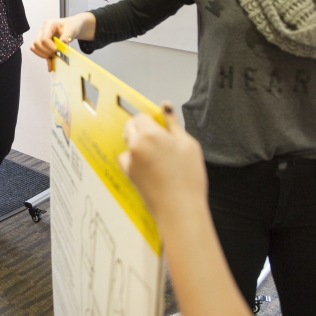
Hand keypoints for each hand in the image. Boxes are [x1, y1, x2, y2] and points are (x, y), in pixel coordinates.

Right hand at [29, 13, 94, 59]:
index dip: (51, 47)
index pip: (44, 38)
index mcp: (48, 24)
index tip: (59, 49)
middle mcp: (42, 30)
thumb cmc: (71, 25)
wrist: (73, 26)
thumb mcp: (71, 29)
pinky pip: (39, 52)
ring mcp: (41, 36)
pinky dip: (45, 59)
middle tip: (56, 52)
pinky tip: (51, 66)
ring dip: (43, 54)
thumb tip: (62, 43)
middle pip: (36, 43)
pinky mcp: (43, 43)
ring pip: (34, 48)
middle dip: (46, 51)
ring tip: (54, 55)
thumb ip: (66, 36)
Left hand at [118, 103, 206, 222]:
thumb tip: (166, 106)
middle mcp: (136, 145)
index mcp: (151, 134)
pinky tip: (151, 169)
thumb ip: (173, 123)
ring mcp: (130, 160)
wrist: (180, 209)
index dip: (150, 120)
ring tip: (158, 158)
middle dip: (140, 129)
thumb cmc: (188, 178)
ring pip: (128, 144)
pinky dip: (134, 160)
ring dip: (137, 145)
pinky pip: (126, 160)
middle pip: (130, 127)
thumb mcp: (188, 144)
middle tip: (158, 141)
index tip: (158, 127)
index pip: (141, 116)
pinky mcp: (128, 174)